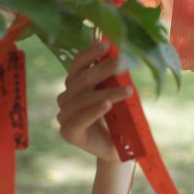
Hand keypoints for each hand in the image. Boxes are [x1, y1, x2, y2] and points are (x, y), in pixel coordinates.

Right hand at [56, 41, 132, 161]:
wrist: (121, 148)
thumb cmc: (120, 118)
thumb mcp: (119, 93)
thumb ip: (116, 77)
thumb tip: (123, 54)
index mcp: (76, 85)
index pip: (77, 65)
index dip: (89, 53)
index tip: (106, 45)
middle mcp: (66, 98)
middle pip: (80, 80)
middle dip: (102, 69)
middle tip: (122, 63)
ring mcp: (65, 116)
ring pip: (82, 99)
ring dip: (106, 92)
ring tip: (128, 91)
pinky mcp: (69, 133)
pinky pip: (79, 120)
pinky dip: (93, 111)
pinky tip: (107, 104)